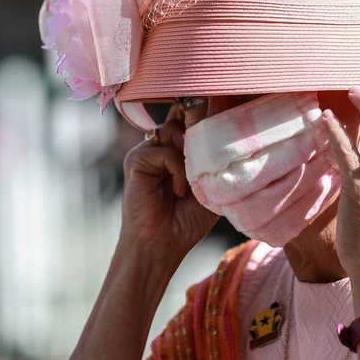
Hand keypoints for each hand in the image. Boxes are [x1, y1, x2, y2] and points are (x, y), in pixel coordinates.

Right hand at [120, 103, 218, 262]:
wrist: (163, 244)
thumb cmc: (187, 219)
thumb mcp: (209, 183)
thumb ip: (213, 156)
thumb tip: (222, 127)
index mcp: (178, 147)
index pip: (190, 115)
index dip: (205, 114)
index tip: (221, 120)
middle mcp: (161, 144)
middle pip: (182, 115)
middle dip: (199, 130)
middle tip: (208, 157)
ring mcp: (147, 150)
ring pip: (174, 129)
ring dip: (191, 154)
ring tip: (193, 182)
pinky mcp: (136, 160)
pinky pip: (164, 151)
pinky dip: (178, 170)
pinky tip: (179, 192)